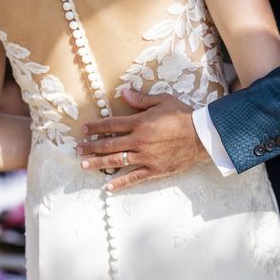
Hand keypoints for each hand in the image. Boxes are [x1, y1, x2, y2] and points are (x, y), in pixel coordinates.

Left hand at [76, 89, 208, 190]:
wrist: (201, 136)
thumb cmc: (183, 115)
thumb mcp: (162, 100)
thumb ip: (141, 99)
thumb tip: (122, 92)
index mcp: (140, 123)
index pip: (111, 125)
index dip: (96, 127)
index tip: (84, 130)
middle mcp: (139, 141)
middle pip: (109, 145)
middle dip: (91, 147)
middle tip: (78, 150)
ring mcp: (146, 157)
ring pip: (117, 161)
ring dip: (98, 163)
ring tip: (84, 165)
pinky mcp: (155, 169)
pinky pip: (134, 177)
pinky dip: (121, 183)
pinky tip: (108, 187)